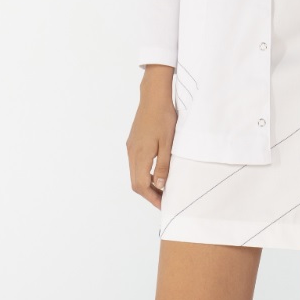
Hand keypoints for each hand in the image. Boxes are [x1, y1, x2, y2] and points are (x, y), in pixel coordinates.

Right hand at [126, 66, 177, 209]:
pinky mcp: (133, 141)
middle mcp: (132, 152)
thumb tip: (159, 185)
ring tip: (162, 188)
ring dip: (146, 184)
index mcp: (140, 154)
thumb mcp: (168, 142)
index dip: (152, 197)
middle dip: (149, 194)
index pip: (141, 185)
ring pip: (135, 173)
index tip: (164, 205)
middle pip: (136, 182)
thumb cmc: (163, 116)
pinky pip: (135, 163)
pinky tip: (155, 172)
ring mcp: (131, 147)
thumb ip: (163, 165)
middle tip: (164, 200)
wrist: (154, 95)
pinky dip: (144, 173)